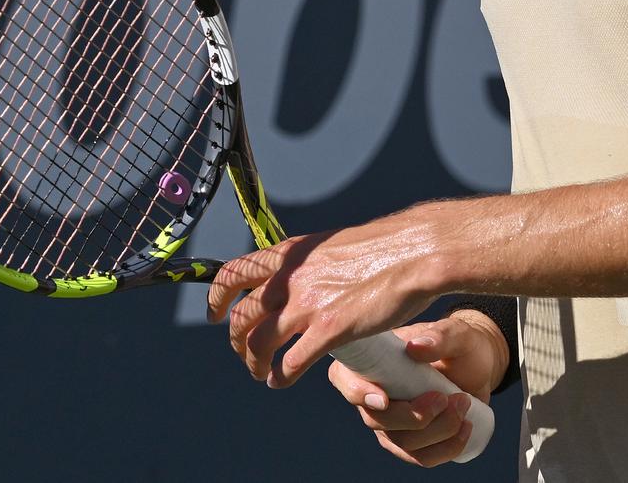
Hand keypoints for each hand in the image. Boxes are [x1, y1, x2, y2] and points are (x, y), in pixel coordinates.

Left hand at [204, 209, 447, 387]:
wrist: (414, 253)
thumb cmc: (383, 248)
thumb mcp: (331, 246)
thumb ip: (309, 265)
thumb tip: (301, 280)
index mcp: (290, 254)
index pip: (234, 273)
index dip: (216, 297)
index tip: (213, 314)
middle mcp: (290, 278)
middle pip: (241, 316)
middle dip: (235, 340)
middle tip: (243, 353)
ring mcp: (307, 304)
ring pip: (258, 343)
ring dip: (254, 363)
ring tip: (261, 373)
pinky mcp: (329, 330)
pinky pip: (290, 362)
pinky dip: (280, 375)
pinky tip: (281, 381)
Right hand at [327, 313, 507, 467]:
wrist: (478, 367)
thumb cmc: (458, 345)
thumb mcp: (455, 333)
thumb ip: (439, 336)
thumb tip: (416, 348)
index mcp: (371, 359)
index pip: (343, 378)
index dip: (357, 392)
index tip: (384, 398)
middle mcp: (373, 394)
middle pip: (376, 420)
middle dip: (412, 416)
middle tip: (444, 398)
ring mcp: (391, 422)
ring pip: (402, 442)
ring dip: (437, 430)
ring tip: (463, 404)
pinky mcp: (412, 441)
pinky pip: (421, 457)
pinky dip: (446, 447)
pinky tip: (466, 428)